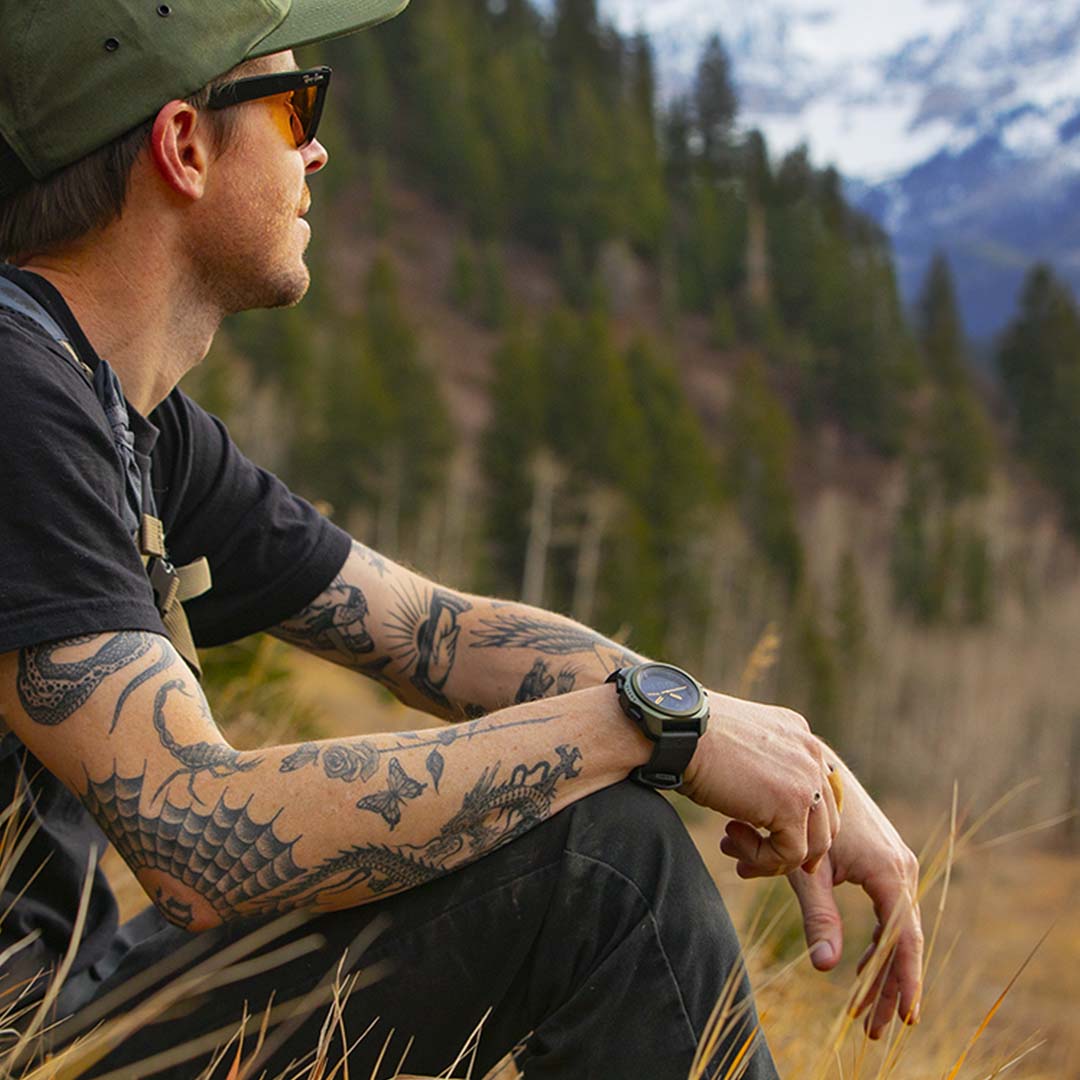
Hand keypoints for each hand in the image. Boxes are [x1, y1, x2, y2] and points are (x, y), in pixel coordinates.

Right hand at [680, 692, 840, 875]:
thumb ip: (762, 766)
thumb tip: (763, 800)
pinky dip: (761, 858)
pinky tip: (730, 836)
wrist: (678, 731)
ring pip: (814, 843)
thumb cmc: (691, 737)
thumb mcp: (738, 746)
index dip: (800, 821)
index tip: (769, 837)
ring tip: (734, 846)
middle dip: (793, 846)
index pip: (820, 790)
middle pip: (825, 820)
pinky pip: (790, 854)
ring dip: (774, 856)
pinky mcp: (792, 805)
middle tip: (756, 857)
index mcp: (798, 735)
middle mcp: (810, 753)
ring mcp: (807, 779)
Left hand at [724, 757, 923, 1038]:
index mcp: (889, 873)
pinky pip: (889, 910)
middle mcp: (902, 868)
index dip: (904, 982)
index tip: (905, 1020)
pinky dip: (877, 940)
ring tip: (868, 1009)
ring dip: (881, 967)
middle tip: (874, 1030)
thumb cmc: (803, 817)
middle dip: (888, 988)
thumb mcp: (807, 870)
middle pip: (903, 941)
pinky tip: (866, 962)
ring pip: (896, 927)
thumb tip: (824, 967)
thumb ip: (818, 917)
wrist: (810, 768)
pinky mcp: (883, 856)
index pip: (905, 941)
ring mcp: (896, 861)